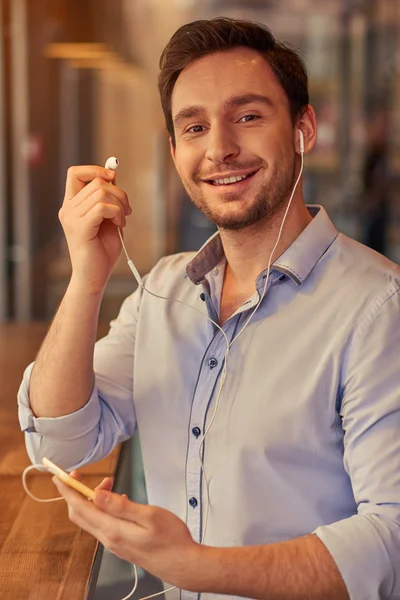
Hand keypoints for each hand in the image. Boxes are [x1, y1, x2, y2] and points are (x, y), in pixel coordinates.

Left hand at [53, 472, 200, 589]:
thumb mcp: (149, 516)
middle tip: (79, 475)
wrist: (183, 565)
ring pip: (91, 519)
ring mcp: (114, 543)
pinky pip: (103, 524)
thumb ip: (121, 506)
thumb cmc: (171, 539)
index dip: (68, 490)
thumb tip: (97, 495)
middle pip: (80, 514)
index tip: (59, 476)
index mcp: (113, 530)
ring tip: (107, 483)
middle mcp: (109, 539)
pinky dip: (102, 509)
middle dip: (75, 492)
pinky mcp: (121, 545)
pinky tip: (117, 500)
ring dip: (92, 499)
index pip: (81, 507)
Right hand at [59, 166, 131, 292]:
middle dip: (119, 192)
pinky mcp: (80, 228)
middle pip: (96, 181)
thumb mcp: (108, 218)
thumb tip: (113, 174)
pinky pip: (103, 207)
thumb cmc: (102, 251)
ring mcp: (71, 218)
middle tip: (126, 211)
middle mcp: (68, 209)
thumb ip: (108, 198)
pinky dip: (117, 213)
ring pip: (101, 192)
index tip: (113, 180)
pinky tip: (120, 225)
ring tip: (122, 221)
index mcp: (72, 205)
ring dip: (120, 205)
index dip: (96, 170)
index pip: (75, 173)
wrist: (95, 277)